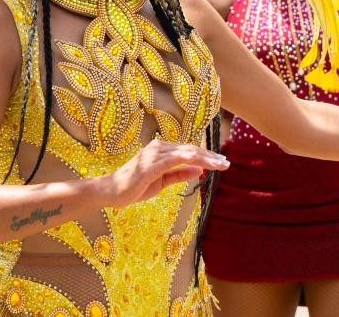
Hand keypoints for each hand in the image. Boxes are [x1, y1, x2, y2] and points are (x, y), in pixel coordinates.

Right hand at [98, 140, 228, 207]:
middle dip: (210, 156)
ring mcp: (153, 154)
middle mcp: (158, 147)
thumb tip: (199, 170)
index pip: (189, 151)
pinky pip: (173, 160)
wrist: (111, 192)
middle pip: (190, 149)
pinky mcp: (150, 165)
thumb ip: (179, 174)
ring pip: (185, 153)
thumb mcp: (162, 181)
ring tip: (220, 164)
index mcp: (161, 150)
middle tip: (227, 162)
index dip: (207, 156)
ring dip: (205, 158)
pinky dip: (189, 160)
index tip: (222, 162)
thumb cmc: (135, 186)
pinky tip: (201, 163)